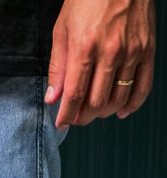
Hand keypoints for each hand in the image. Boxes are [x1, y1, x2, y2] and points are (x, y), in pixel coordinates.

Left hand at [46, 0, 155, 127]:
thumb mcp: (62, 29)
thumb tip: (53, 98)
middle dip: (84, 116)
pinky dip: (132, 105)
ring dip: (104, 112)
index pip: (74, 95)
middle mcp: (110, 52)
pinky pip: (143, 87)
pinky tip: (121, 111)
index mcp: (85, 47)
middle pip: (96, 102)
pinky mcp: (148, 50)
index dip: (67, 115)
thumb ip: (58, 66)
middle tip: (77, 117)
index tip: (61, 123)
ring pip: (118, 99)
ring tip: (94, 111)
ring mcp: (132, 52)